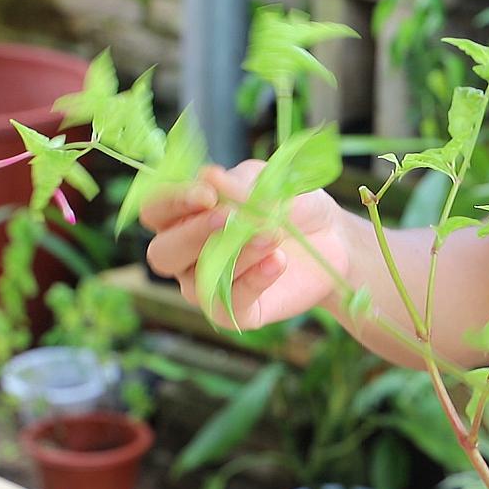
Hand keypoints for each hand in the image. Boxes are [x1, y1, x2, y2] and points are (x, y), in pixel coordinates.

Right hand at [141, 160, 348, 328]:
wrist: (332, 239)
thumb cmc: (291, 206)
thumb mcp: (269, 185)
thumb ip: (239, 185)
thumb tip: (208, 176)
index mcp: (185, 215)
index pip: (155, 211)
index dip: (173, 202)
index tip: (207, 194)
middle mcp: (187, 255)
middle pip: (163, 253)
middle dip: (191, 234)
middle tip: (227, 217)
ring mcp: (209, 286)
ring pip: (199, 280)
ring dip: (235, 254)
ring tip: (272, 235)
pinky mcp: (237, 311)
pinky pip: (230, 304)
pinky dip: (254, 280)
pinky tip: (278, 261)